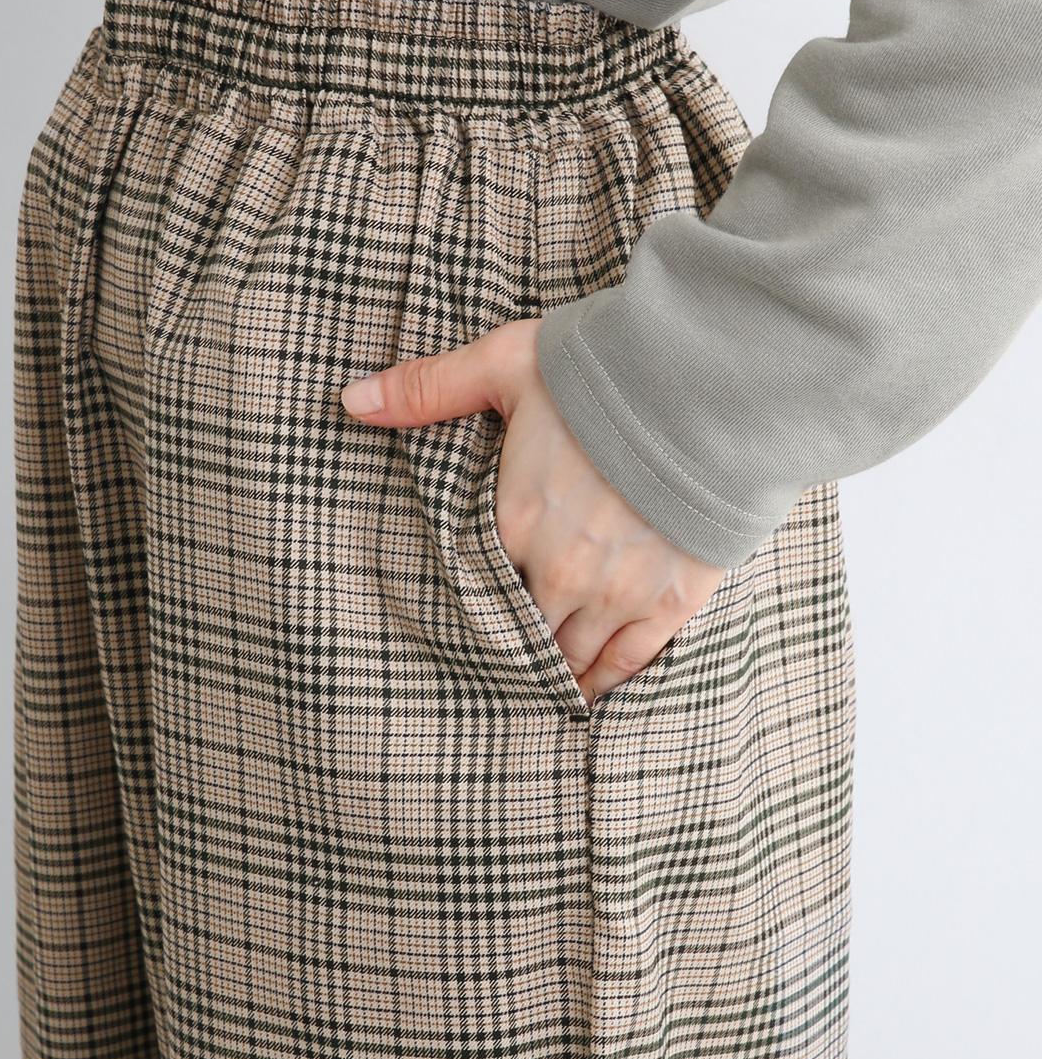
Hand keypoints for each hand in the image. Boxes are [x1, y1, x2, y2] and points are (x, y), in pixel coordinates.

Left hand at [340, 317, 727, 704]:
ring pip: (571, 655)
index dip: (472, 600)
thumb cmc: (604, 371)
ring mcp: (617, 593)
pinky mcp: (671, 601)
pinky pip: (629, 661)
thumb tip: (348, 401)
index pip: (476, 587)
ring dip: (552, 668)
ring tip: (537, 684)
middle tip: (496, 659)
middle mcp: (559, 573)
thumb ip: (427, 389)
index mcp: (512, 524)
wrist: (709, 384)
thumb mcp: (505, 364)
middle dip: (509, 642)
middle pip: (521, 630)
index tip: (464, 613)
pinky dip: (603, 681)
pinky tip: (586, 695)